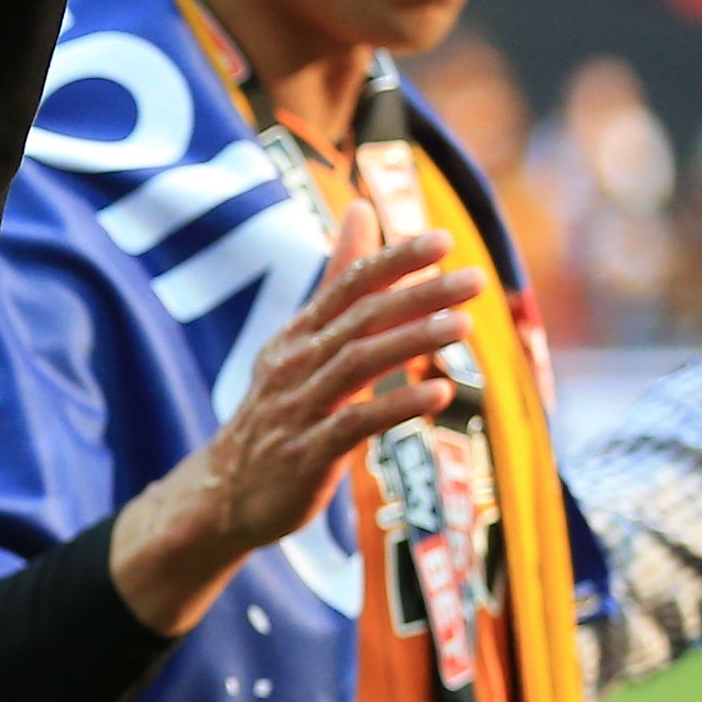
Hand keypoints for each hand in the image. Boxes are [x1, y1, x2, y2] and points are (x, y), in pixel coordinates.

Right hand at [107, 201, 468, 633]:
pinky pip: (354, 424)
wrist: (227, 492)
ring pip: (356, 365)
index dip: (392, 260)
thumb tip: (360, 209)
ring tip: (463, 327)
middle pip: (358, 320)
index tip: (442, 239)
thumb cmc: (281, 411)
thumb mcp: (304, 342)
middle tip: (474, 280)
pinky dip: (396, 405)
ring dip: (410, 343)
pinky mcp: (306, 454)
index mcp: (297, 336)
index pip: (347, 286)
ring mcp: (297, 409)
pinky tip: (438, 393)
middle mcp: (293, 365)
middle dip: (418, 296)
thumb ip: (339, 280)